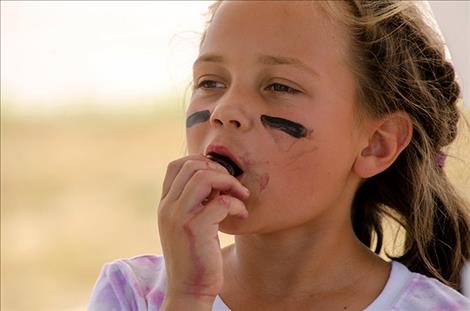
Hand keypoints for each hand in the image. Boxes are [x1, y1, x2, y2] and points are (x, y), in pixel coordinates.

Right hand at [157, 154, 248, 305]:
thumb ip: (195, 202)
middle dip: (219, 170)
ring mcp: (179, 217)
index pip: (176, 165)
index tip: (220, 176)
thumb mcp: (188, 225)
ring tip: (240, 196)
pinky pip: (221, 201)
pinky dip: (237, 204)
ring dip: (228, 182)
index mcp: (165, 204)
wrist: (189, 290)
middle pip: (191, 166)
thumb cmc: (195, 257)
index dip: (201, 162)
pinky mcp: (195, 229)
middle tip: (233, 186)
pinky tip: (242, 214)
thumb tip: (216, 178)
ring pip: (204, 177)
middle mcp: (168, 207)